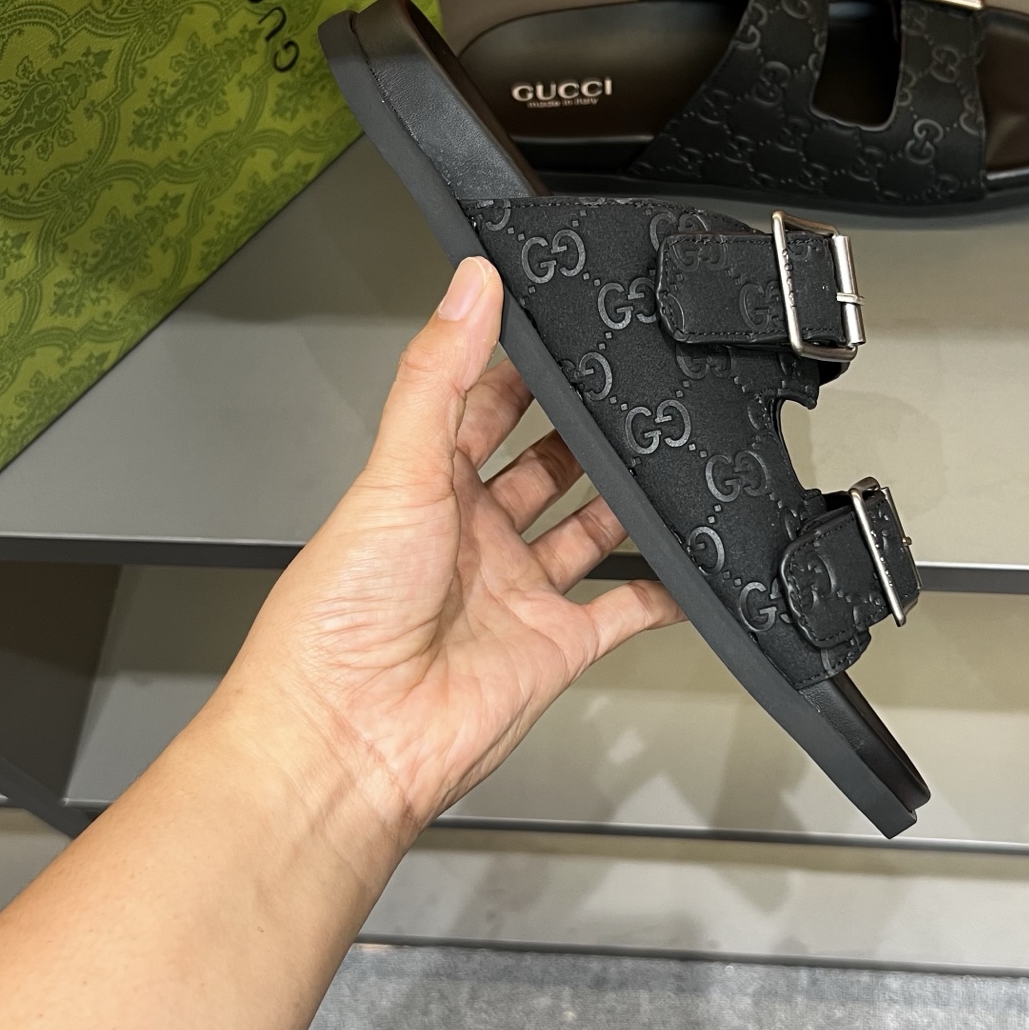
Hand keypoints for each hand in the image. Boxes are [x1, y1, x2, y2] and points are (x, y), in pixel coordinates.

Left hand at [211, 253, 681, 845]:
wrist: (350, 741)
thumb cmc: (339, 620)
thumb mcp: (396, 472)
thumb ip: (436, 378)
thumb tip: (465, 288)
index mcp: (422, 490)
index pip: (479, 410)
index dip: (517, 369)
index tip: (560, 325)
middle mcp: (470, 539)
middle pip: (543, 467)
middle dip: (581, 430)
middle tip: (626, 387)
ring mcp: (515, 593)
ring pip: (586, 531)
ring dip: (623, 499)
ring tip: (664, 455)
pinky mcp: (554, 645)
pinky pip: (624, 612)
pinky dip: (662, 593)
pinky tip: (689, 567)